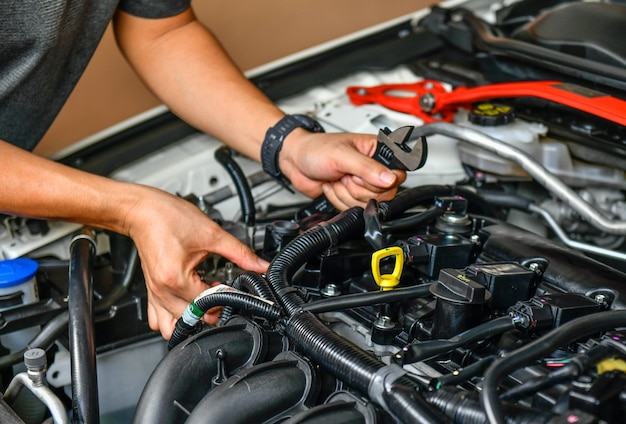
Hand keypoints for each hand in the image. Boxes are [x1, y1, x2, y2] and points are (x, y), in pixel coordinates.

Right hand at [122, 185, 267, 338]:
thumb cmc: (168, 217)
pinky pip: (157, 319)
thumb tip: (260, 265)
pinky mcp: (151, 291)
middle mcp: (162, 291)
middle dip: (211, 310)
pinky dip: (174, 318)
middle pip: (191, 319)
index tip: (231, 288)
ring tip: (203, 302)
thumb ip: (240, 252)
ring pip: (171, 326)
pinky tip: (187, 303)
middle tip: (220, 293)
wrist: (143, 210)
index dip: (224, 298)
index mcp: (176, 278)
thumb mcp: (212, 234)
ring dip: (191, 320)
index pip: (207, 305)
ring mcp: (154, 293)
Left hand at [279, 130, 406, 208]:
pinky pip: (353, 208)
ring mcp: (362, 183)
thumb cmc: (316, 149)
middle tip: (345, 174)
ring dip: (345, 194)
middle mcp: (373, 168)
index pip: (397, 174)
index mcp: (377, 151)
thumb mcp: (342, 156)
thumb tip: (390, 178)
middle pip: (383, 194)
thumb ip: (367, 168)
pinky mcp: (351, 196)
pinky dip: (339, 200)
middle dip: (357, 188)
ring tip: (337, 178)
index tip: (361, 175)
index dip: (380, 181)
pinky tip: (333, 185)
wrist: (295, 161)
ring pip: (367, 203)